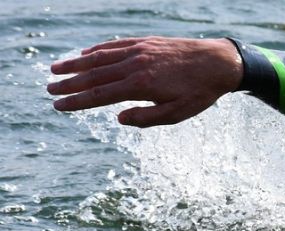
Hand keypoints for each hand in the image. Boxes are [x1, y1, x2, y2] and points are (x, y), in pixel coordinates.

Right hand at [47, 37, 242, 126]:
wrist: (220, 62)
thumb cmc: (200, 92)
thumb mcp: (177, 114)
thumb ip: (146, 118)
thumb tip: (118, 118)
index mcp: (140, 86)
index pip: (99, 95)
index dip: (76, 101)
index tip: (58, 106)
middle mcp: (135, 65)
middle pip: (94, 75)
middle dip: (69, 83)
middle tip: (49, 89)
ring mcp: (139, 50)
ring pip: (100, 57)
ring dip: (76, 64)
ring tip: (56, 69)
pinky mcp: (146, 42)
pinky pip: (115, 45)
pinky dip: (98, 50)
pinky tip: (86, 55)